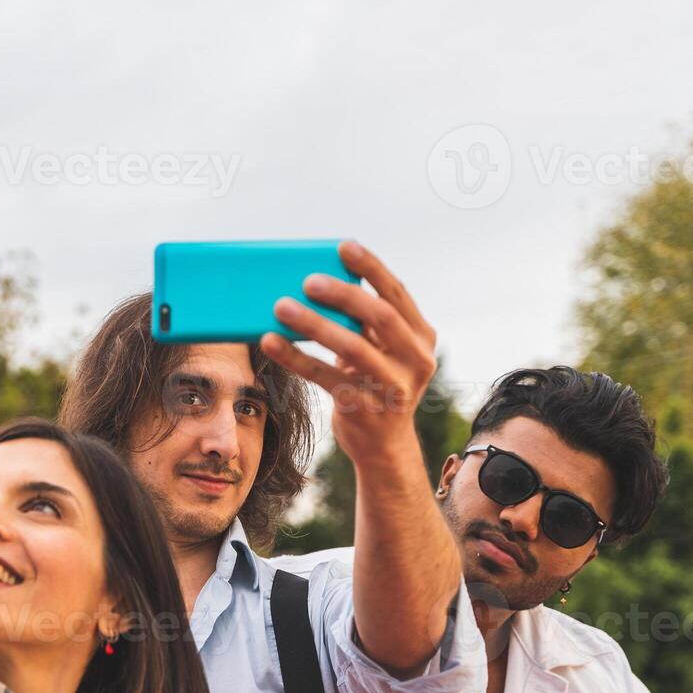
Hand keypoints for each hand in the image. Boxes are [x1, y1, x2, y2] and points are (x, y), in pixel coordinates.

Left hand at [259, 242, 437, 464]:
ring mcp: (394, 387)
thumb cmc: (374, 383)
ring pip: (352, 348)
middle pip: (380, 317)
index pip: (397, 294)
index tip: (344, 246)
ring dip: (314, 324)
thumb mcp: (381, 351)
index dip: (372, 268)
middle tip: (308, 280)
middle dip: (343, 294)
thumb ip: (365, 323)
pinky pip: (325, 377)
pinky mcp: (366, 409)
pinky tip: (270, 342)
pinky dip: (296, 358)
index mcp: (421, 338)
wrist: (383, 446)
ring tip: (281, 307)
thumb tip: (319, 281)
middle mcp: (416, 361)